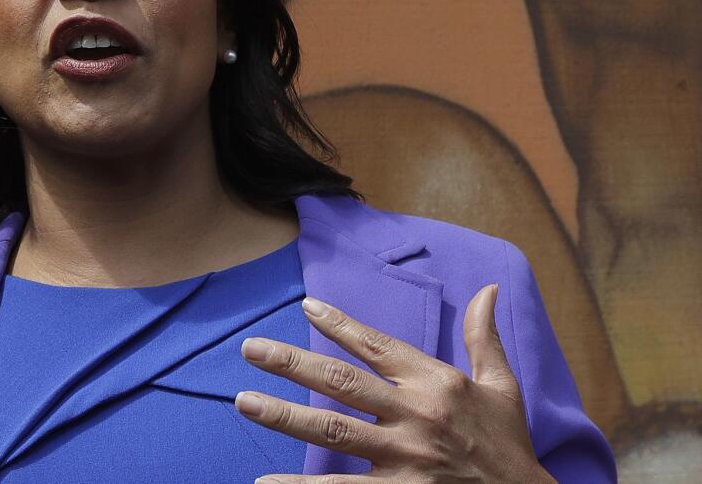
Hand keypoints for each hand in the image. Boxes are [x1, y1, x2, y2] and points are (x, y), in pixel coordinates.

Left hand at [233, 285, 552, 482]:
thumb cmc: (508, 443)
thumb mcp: (502, 386)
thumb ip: (482, 338)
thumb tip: (488, 289)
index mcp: (436, 382)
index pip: (376, 346)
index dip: (340, 325)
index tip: (306, 307)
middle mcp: (416, 415)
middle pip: (342, 383)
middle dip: (291, 364)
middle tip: (250, 349)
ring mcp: (405, 457)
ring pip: (333, 432)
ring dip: (284, 416)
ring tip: (244, 402)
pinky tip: (266, 482)